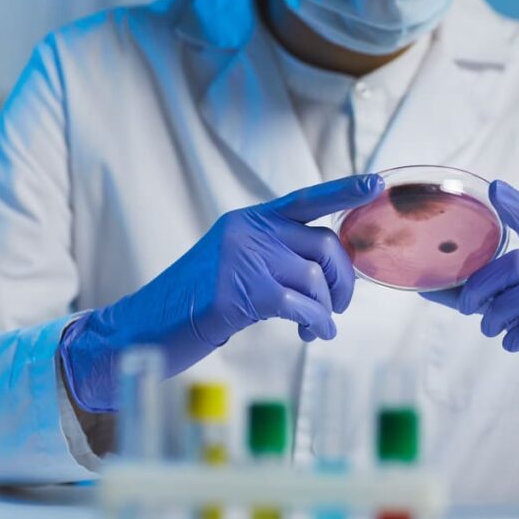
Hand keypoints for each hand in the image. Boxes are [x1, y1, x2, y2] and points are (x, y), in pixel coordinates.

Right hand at [60, 174, 383, 411]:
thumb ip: (274, 258)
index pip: (305, 199)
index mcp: (248, 221)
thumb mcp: (235, 267)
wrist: (143, 329)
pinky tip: (311, 335)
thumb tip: (324, 273)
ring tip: (316, 327)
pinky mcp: (239, 291)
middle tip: (339, 306)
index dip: (343, 191)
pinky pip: (300, 304)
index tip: (375, 183)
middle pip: (323, 243)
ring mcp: (242, 259)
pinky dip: (316, 323)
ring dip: (327, 308)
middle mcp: (247, 231)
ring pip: (314, 277)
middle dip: (343, 278)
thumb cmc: (195, 305)